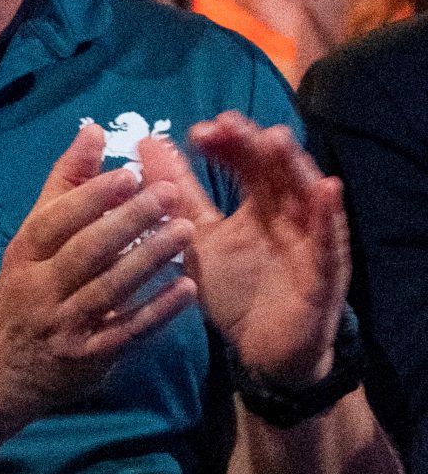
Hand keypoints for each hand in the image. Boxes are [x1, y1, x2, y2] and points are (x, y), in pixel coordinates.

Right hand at [0, 123, 196, 413]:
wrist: (1, 367)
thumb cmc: (24, 290)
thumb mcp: (32, 239)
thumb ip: (65, 185)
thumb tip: (93, 131)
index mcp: (25, 253)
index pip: (54, 221)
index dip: (90, 197)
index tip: (128, 174)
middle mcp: (40, 288)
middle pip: (84, 252)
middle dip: (126, 222)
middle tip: (169, 194)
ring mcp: (64, 324)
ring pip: (108, 289)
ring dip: (148, 260)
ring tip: (185, 231)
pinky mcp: (89, 356)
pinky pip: (126, 331)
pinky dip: (157, 311)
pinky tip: (187, 289)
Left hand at [139, 117, 348, 388]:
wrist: (261, 351)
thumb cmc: (238, 291)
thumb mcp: (198, 239)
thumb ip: (177, 194)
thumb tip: (145, 144)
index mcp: (260, 207)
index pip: (246, 165)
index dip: (227, 145)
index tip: (199, 131)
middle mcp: (289, 216)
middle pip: (275, 172)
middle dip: (254, 145)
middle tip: (227, 123)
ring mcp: (310, 241)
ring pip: (306, 197)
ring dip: (293, 166)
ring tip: (276, 138)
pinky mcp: (324, 272)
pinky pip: (328, 241)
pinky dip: (327, 215)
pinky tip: (326, 189)